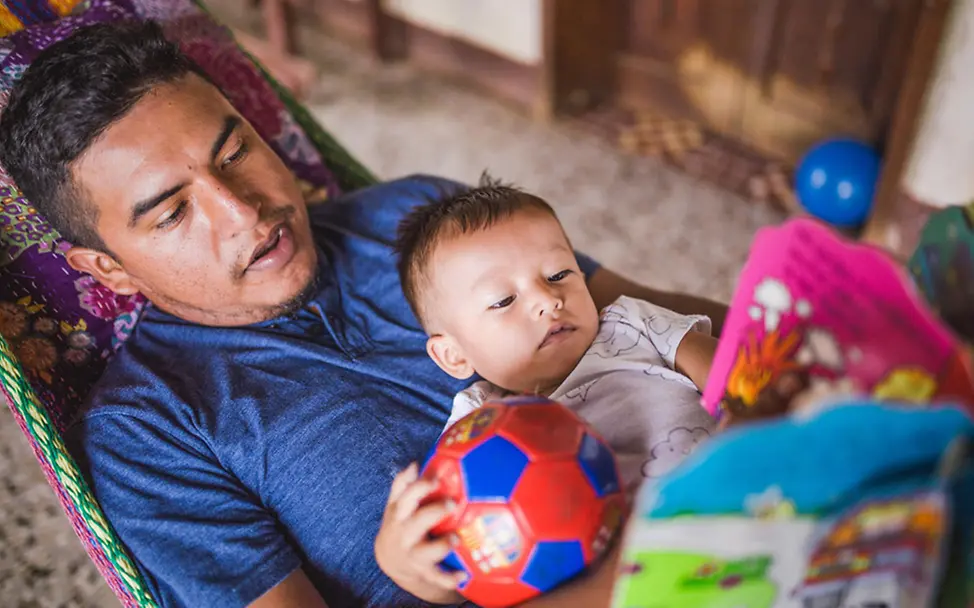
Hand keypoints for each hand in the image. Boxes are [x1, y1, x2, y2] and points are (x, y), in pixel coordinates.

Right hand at [374, 463, 465, 603]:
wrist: (390, 559)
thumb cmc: (400, 523)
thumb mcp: (396, 504)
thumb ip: (404, 484)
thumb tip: (414, 463)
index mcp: (399, 513)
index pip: (406, 496)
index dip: (420, 487)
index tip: (435, 479)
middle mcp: (404, 533)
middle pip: (417, 521)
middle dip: (434, 512)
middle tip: (452, 503)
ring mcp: (413, 553)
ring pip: (426, 552)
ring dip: (442, 545)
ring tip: (456, 538)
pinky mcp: (422, 571)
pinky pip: (436, 577)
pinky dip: (449, 578)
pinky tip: (464, 576)